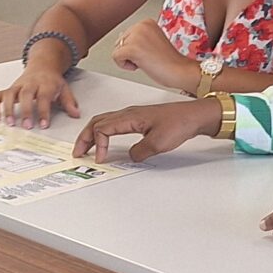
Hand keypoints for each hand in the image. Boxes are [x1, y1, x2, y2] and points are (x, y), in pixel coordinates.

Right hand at [0, 59, 79, 128]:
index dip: (43, 111)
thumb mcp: (64, 89)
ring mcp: (18, 86)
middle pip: (26, 94)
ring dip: (8, 109)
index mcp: (45, 84)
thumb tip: (76, 114)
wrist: (43, 65)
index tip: (43, 124)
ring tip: (9, 123)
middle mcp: (30, 84)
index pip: (44, 97)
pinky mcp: (10, 88)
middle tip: (26, 126)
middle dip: (25, 111)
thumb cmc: (52, 80)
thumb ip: (69, 102)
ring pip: (10, 94)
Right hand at [73, 97, 223, 161]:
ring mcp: (132, 115)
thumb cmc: (179, 123)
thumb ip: (139, 152)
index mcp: (129, 117)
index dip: (97, 144)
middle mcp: (128, 113)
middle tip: (78, 153)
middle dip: (84, 138)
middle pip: (97, 122)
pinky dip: (103, 132)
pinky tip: (105, 141)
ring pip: (103, 121)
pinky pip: (113, 123)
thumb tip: (130, 156)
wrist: (194, 116)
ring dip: (92, 134)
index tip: (101, 159)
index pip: (102, 129)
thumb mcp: (158, 143)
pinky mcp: (138, 119)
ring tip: (86, 148)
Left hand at [112, 20, 196, 91]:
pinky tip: (141, 65)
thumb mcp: (151, 42)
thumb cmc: (169, 61)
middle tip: (149, 58)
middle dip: (130, 54)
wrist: (180, 71)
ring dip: (129, 60)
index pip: (126, 36)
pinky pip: (116, 58)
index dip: (135, 49)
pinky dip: (125, 66)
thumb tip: (120, 38)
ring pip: (117, 50)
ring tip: (146, 61)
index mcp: (146, 22)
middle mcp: (141, 26)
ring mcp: (136, 36)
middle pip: (120, 42)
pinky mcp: (132, 48)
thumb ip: (137, 38)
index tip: (150, 53)